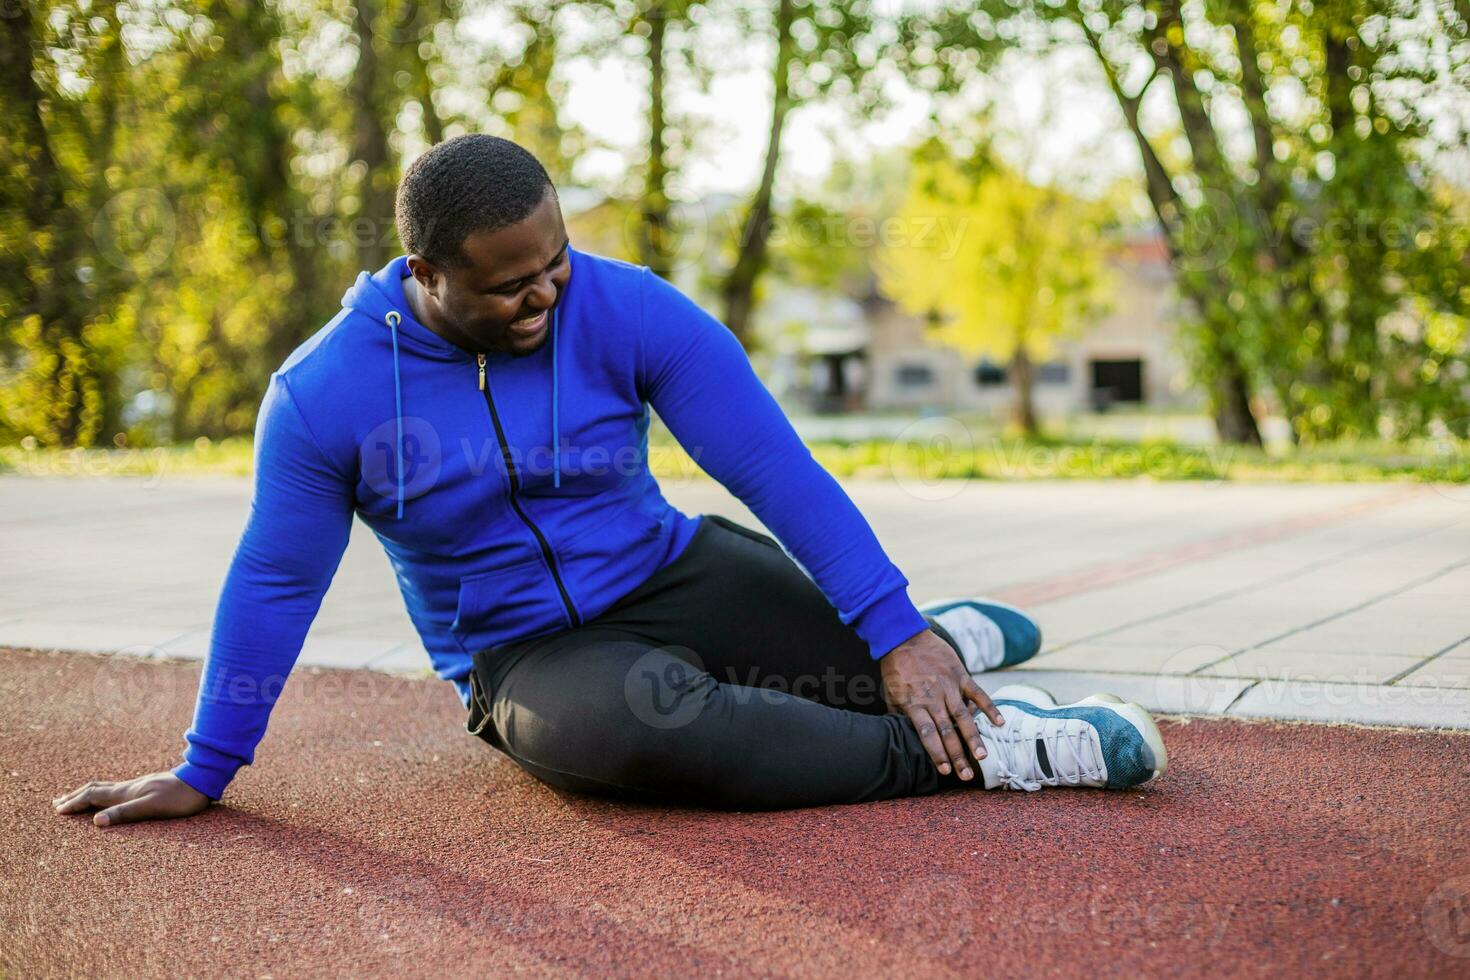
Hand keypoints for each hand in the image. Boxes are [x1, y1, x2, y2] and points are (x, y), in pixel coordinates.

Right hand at [53, 771, 211, 826]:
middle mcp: (129, 787)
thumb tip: (96, 821)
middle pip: (95, 789)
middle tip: (57, 802)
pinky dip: (104, 793)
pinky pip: (117, 789)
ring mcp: (138, 786)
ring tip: (77, 797)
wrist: (201, 781)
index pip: (92, 796)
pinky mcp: (148, 787)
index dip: (74, 803)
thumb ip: (124, 813)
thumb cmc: (178, 798)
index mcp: (126, 793)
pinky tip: (111, 797)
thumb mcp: (151, 808)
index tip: (58, 811)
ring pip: (106, 788)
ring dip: (87, 793)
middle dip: (75, 796)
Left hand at [880, 630, 1004, 781]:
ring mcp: (949, 686)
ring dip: (974, 737)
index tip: (945, 771)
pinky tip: (1000, 723)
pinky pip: (978, 693)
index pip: (928, 734)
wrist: (904, 637)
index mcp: (914, 704)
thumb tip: (902, 736)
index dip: (937, 753)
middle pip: (947, 731)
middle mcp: (933, 698)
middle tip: (967, 776)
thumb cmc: (895, 669)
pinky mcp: (960, 674)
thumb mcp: (890, 694)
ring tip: (983, 757)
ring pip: (964, 716)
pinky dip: (989, 708)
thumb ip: (900, 716)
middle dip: (958, 755)